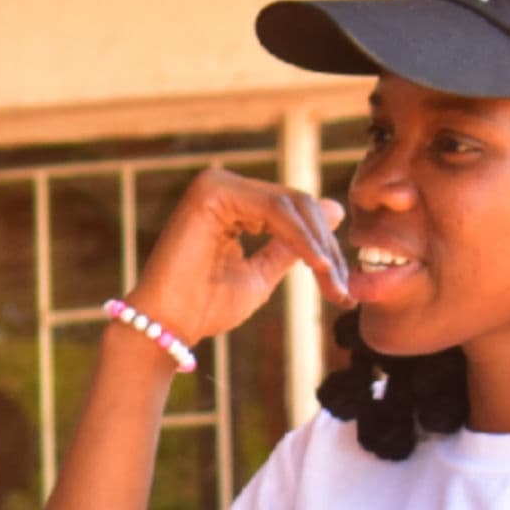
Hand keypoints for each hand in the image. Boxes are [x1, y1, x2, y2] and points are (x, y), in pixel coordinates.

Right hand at [121, 164, 351, 347]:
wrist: (166, 325)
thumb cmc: (205, 306)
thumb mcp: (261, 274)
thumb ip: (292, 244)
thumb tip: (335, 209)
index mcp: (230, 203)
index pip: (293, 211)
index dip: (323, 247)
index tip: (341, 288)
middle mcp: (221, 186)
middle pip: (297, 203)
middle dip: (326, 247)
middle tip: (343, 290)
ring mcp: (214, 184)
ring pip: (290, 205)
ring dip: (318, 246)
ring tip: (333, 283)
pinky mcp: (212, 191)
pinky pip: (274, 210)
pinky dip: (300, 238)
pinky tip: (317, 266)